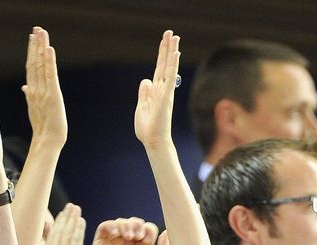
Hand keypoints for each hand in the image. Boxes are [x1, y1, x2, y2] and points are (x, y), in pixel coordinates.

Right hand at [21, 27, 66, 148]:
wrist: (47, 141)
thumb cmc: (44, 127)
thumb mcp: (35, 108)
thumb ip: (30, 94)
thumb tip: (25, 86)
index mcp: (32, 91)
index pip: (31, 67)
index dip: (32, 52)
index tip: (32, 38)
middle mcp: (35, 89)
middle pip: (34, 62)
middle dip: (35, 45)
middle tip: (37, 29)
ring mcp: (43, 91)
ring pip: (40, 65)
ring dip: (41, 47)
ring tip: (41, 33)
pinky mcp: (52, 95)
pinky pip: (50, 75)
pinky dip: (49, 61)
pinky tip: (49, 49)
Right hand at [38, 203, 85, 244]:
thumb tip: (43, 241)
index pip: (51, 235)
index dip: (57, 223)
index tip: (62, 214)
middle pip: (59, 231)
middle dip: (65, 217)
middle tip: (71, 207)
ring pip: (67, 233)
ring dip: (72, 219)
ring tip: (76, 209)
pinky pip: (76, 240)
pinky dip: (78, 229)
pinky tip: (81, 221)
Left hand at [135, 31, 179, 150]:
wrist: (152, 141)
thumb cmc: (148, 129)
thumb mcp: (141, 107)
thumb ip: (144, 93)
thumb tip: (145, 80)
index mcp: (156, 91)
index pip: (159, 69)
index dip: (161, 55)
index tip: (165, 41)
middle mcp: (163, 89)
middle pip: (165, 64)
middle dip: (168, 48)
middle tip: (171, 32)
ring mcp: (166, 92)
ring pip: (169, 67)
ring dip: (171, 51)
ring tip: (174, 37)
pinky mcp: (166, 97)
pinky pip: (170, 78)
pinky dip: (173, 65)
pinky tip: (175, 54)